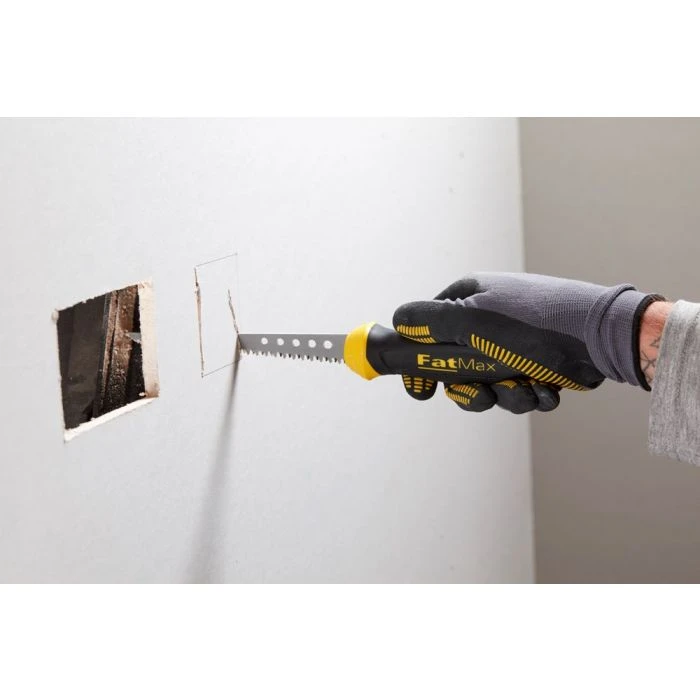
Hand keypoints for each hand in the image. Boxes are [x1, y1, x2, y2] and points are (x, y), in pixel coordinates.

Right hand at [393, 272, 662, 413]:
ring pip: (488, 384)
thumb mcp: (470, 321)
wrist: (600, 339)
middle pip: (456, 367)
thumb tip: (396, 320)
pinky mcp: (536, 362)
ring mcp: (512, 342)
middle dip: (471, 388)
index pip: (427, 334)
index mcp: (467, 301)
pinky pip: (518, 388)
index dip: (421, 364)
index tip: (422, 391)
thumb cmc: (533, 326)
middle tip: (483, 393)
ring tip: (527, 386)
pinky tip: (547, 386)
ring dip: (506, 394)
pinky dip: (530, 393)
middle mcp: (486, 320)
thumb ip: (427, 322)